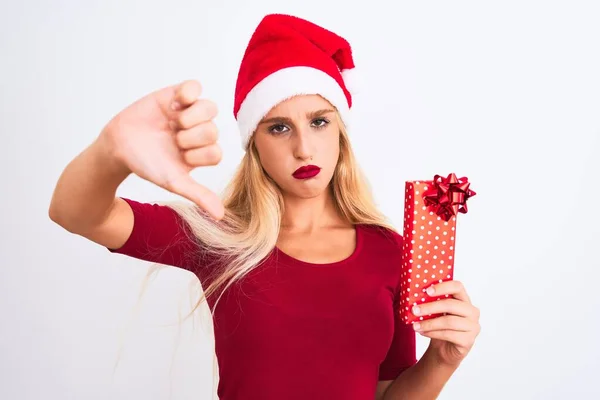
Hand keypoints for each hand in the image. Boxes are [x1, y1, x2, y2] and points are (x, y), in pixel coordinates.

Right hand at [99, 80, 224, 219]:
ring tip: (173, 122)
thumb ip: (198, 195)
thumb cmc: (147, 165)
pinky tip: (175, 103)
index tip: (179, 158)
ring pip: (209, 107)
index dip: (198, 156)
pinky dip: (189, 93)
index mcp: (202, 153)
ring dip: (192, 117)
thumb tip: (220, 216)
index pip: (216, 152)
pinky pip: (195, 86)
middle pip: (213, 130)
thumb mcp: (173, 182)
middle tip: (173, 139)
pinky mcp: (176, 95)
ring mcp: (189, 113)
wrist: (118, 146)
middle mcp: (199, 132)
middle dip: (192, 138)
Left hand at [411, 280, 479, 366]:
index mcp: (464, 300)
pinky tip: (423, 332)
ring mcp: (473, 327)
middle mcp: (472, 312)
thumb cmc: (440, 327)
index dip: (442, 287)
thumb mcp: (436, 313)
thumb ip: (431, 303)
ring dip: (429, 323)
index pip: (457, 287)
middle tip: (414, 310)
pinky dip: (433, 333)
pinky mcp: (468, 340)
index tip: (426, 291)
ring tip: (415, 325)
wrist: (444, 350)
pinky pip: (448, 335)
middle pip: (451, 304)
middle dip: (430, 307)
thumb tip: (413, 298)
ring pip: (449, 321)